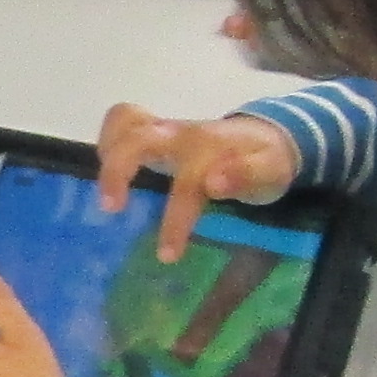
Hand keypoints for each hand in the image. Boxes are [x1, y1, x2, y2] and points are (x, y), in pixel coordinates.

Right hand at [91, 102, 298, 264]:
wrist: (269, 134)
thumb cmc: (266, 161)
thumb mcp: (271, 171)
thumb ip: (247, 175)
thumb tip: (214, 183)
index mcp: (209, 148)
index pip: (186, 183)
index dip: (174, 220)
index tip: (167, 255)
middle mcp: (181, 133)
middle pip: (139, 138)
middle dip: (119, 171)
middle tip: (111, 209)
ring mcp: (165, 127)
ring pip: (125, 121)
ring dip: (108, 152)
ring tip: (105, 192)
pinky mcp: (155, 129)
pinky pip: (122, 121)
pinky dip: (108, 142)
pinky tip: (109, 174)